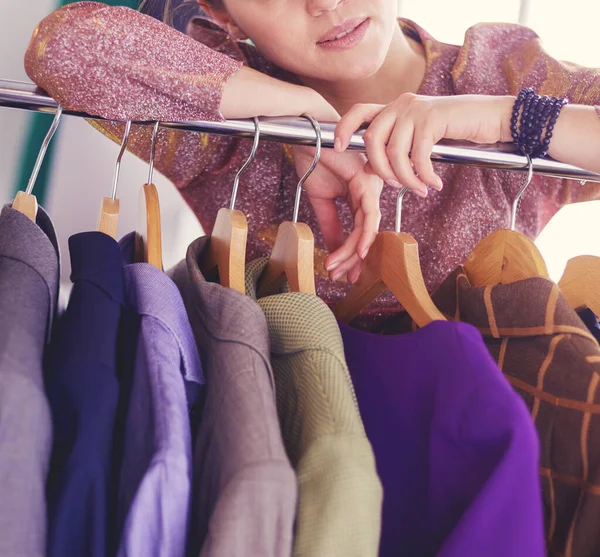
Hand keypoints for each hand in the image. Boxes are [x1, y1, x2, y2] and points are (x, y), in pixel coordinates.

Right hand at [293, 145, 382, 283]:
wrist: (306, 136)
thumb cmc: (315, 159)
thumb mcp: (321, 200)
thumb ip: (331, 225)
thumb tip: (335, 250)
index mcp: (360, 196)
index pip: (359, 231)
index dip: (351, 255)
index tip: (341, 274)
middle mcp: (370, 192)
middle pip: (366, 233)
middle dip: (353, 259)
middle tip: (340, 277)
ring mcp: (371, 187)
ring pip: (368, 228)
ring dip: (354, 251)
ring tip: (337, 267)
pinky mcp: (366, 182)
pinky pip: (369, 215)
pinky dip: (364, 236)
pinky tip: (357, 252)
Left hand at [334, 93, 513, 196]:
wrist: (491, 117)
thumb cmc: (455, 130)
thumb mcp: (420, 136)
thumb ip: (397, 144)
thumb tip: (372, 168)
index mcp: (395, 107)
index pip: (360, 111)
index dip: (345, 127)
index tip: (340, 147)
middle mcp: (401, 103)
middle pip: (372, 140)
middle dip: (379, 169)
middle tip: (395, 185)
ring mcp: (416, 109)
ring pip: (394, 153)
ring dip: (405, 178)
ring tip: (419, 189)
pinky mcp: (432, 118)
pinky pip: (417, 156)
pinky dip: (424, 176)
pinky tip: (434, 184)